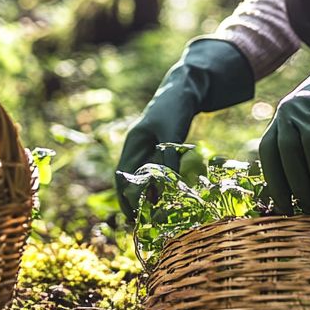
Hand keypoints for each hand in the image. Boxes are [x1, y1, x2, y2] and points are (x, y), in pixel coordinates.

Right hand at [115, 38, 254, 219]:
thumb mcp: (171, 134)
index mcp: (134, 141)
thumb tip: (165, 187)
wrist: (187, 87)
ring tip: (153, 216)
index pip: (122, 175)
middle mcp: (138, 146)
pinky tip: (165, 198)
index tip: (132, 215)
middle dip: (133, 201)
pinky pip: (156, 172)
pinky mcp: (162, 148)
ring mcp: (149, 147)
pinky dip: (158, 186)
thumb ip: (168, 158)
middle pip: (129, 180)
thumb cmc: (175, 107)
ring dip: (146, 195)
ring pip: (143, 178)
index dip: (124, 197)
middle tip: (142, 222)